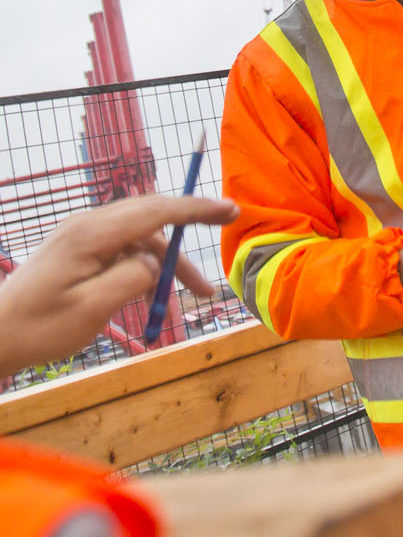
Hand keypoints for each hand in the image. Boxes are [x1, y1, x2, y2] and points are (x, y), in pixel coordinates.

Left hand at [0, 195, 239, 375]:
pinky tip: (152, 303)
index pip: (156, 211)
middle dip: (186, 242)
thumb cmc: (39, 327)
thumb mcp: (92, 309)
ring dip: (165, 269)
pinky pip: (124, 253)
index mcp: (92, 234)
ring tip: (185, 305)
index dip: (197, 209)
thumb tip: (155, 263)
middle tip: (221, 244)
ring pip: (141, 241)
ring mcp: (84, 237)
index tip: (230, 210)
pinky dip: (144, 273)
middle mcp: (89, 226)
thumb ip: (132, 279)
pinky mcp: (80, 251)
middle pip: (152, 221)